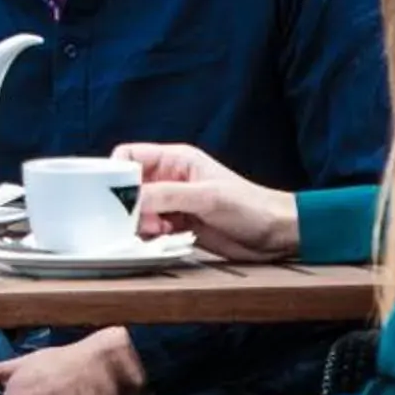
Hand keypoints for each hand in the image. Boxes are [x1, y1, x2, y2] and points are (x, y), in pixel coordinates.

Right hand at [114, 141, 300, 262]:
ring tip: (160, 229)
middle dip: (129, 204)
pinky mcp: (178, 225)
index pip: (130, 156)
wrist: (276, 234)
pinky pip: (150, 228)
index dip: (117, 172)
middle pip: (129, 186)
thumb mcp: (207, 196)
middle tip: (143, 219)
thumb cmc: (251, 206)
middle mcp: (170, 179)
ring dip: (140, 223)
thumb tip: (131, 199)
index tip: (117, 194)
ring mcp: (173, 203)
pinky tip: (165, 238)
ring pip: (137, 210)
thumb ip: (167, 195)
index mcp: (176, 160)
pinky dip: (150, 235)